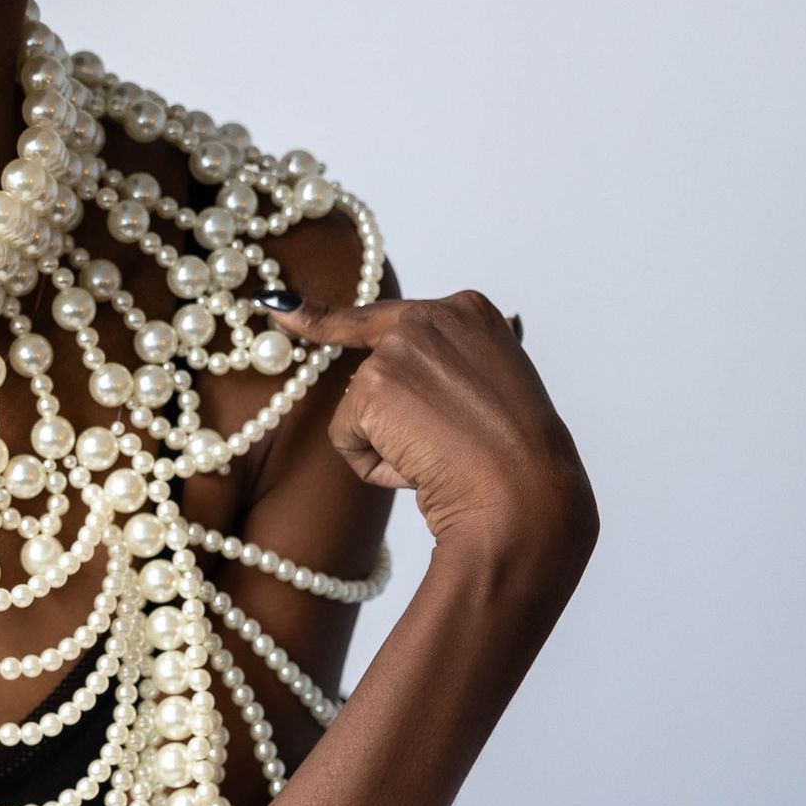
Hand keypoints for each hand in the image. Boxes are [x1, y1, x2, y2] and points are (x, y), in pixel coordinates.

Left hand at [256, 286, 596, 570]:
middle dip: (386, 412)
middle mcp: (433, 315)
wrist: (523, 495)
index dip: (338, 325)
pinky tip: (419, 468)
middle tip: (441, 442)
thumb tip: (430, 351)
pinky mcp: (374, 386)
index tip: (282, 310)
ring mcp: (402, 347)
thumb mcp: (494, 389)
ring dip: (389, 444)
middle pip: (372, 368)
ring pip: (360, 406)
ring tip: (443, 457)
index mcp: (469, 310)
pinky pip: (346, 437)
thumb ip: (456, 363)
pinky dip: (374, 466)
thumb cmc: (517, 457)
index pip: (388, 316)